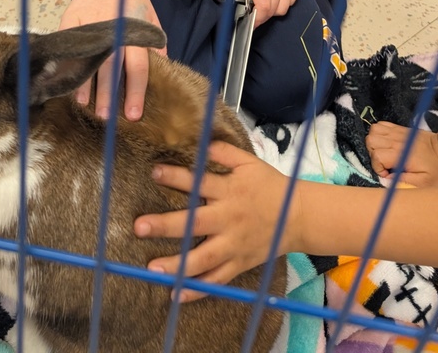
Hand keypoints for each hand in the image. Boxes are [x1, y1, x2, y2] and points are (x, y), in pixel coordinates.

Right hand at [60, 0, 165, 120]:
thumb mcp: (151, 17)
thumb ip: (156, 43)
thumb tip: (164, 71)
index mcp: (135, 30)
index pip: (137, 67)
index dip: (136, 92)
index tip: (133, 114)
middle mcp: (113, 28)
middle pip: (111, 67)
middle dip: (109, 95)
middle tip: (107, 118)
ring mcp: (90, 24)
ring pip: (88, 59)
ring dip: (86, 85)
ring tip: (86, 106)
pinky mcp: (71, 20)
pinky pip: (70, 47)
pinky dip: (68, 65)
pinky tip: (67, 82)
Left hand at [133, 141, 298, 299]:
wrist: (298, 216)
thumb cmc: (270, 186)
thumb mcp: (250, 163)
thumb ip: (226, 152)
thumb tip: (202, 143)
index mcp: (230, 191)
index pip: (199, 183)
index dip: (176, 177)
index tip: (154, 173)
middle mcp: (229, 219)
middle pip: (194, 224)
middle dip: (166, 225)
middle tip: (139, 227)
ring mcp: (233, 245)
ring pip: (203, 258)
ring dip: (176, 265)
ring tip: (152, 269)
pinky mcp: (239, 264)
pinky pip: (217, 280)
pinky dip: (198, 290)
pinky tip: (176, 295)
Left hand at [216, 0, 298, 26]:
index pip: (263, 7)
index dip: (256, 19)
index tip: (250, 23)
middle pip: (271, 12)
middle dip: (261, 16)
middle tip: (252, 12)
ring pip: (282, 10)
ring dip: (272, 11)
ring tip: (263, 3)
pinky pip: (290, 3)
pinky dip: (282, 5)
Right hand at [366, 122, 437, 186]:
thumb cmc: (437, 170)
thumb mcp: (424, 184)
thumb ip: (404, 182)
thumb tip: (387, 179)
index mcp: (401, 155)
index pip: (376, 156)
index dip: (377, 167)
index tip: (387, 174)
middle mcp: (396, 141)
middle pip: (370, 141)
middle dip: (373, 154)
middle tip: (384, 163)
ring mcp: (397, 133)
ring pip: (373, 131)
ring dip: (374, 142)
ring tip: (384, 153)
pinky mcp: (400, 129)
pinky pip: (381, 124)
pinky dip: (379, 133)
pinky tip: (386, 143)